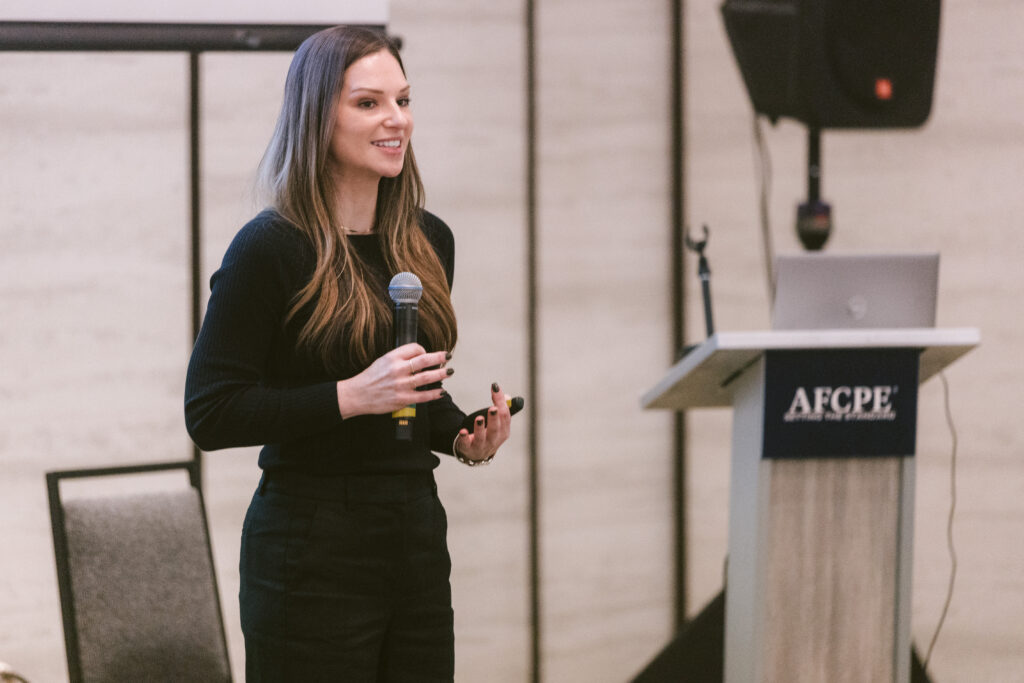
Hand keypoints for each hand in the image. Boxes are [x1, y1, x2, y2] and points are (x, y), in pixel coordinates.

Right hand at [336, 343, 451, 417]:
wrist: (357, 395)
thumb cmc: (371, 377)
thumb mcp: (383, 360)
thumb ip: (400, 358)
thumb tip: (420, 357)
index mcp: (392, 358)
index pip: (415, 348)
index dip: (425, 350)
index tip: (429, 354)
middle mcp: (397, 370)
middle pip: (425, 360)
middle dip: (440, 358)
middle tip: (448, 357)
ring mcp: (401, 385)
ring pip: (427, 377)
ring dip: (441, 374)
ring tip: (449, 372)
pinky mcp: (402, 399)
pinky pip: (423, 396)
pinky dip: (435, 393)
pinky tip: (441, 391)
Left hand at [455, 383, 511, 461]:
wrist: (477, 454)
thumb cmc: (489, 434)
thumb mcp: (497, 423)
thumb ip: (499, 407)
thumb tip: (500, 392)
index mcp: (503, 431)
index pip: (505, 416)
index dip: (501, 402)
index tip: (495, 387)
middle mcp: (494, 439)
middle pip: (496, 428)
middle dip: (494, 418)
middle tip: (493, 408)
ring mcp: (482, 445)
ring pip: (482, 437)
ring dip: (480, 428)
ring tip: (479, 419)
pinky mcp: (469, 448)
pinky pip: (466, 444)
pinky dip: (464, 437)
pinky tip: (462, 431)